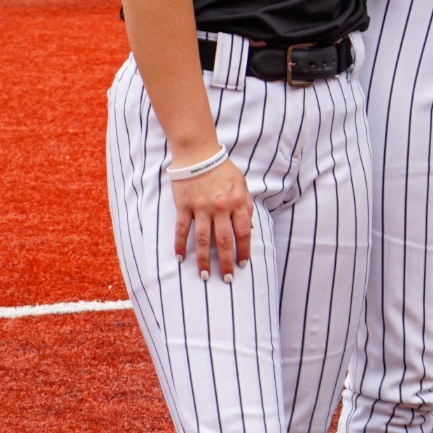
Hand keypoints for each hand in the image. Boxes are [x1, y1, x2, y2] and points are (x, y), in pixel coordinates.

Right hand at [171, 159, 251, 282]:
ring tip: (205, 275)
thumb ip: (247, 206)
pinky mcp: (184, 206)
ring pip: (202, 240)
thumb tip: (252, 228)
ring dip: (203, 260)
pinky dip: (179, 245)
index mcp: (237, 203)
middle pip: (224, 241)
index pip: (244, 233)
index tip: (243, 264)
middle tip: (227, 278)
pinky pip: (182, 229)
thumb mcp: (242, 185)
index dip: (244, 250)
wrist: (199, 154)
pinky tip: (180, 258)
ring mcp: (201, 208)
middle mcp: (220, 208)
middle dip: (226, 262)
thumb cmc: (223, 170)